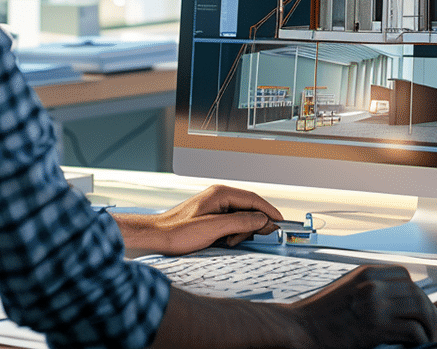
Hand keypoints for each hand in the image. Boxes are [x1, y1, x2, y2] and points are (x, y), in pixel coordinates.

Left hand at [111, 184, 283, 255]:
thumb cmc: (177, 232)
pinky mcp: (210, 216)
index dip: (269, 211)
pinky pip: (230, 223)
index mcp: (221, 193)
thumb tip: (262, 220)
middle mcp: (219, 196)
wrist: (155, 237)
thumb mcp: (214, 229)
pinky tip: (223, 242)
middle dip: (251, 226)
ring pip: (240, 218)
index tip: (281, 223)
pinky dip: (231, 233)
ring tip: (228, 242)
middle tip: (248, 239)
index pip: (254, 199)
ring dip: (239, 232)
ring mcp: (214, 206)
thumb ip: (241, 222)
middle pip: (248, 208)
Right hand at [290, 265, 436, 348]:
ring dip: (426, 325)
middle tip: (428, 324)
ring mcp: (375, 304)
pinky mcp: (376, 327)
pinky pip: (411, 331)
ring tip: (424, 336)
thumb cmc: (320, 314)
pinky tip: (414, 345)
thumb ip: (370, 289)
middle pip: (416, 293)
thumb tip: (396, 301)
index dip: (415, 293)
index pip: (405, 277)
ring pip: (419, 310)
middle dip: (426, 310)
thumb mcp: (347, 290)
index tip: (417, 306)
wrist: (299, 328)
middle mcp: (373, 284)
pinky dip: (418, 339)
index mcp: (366, 273)